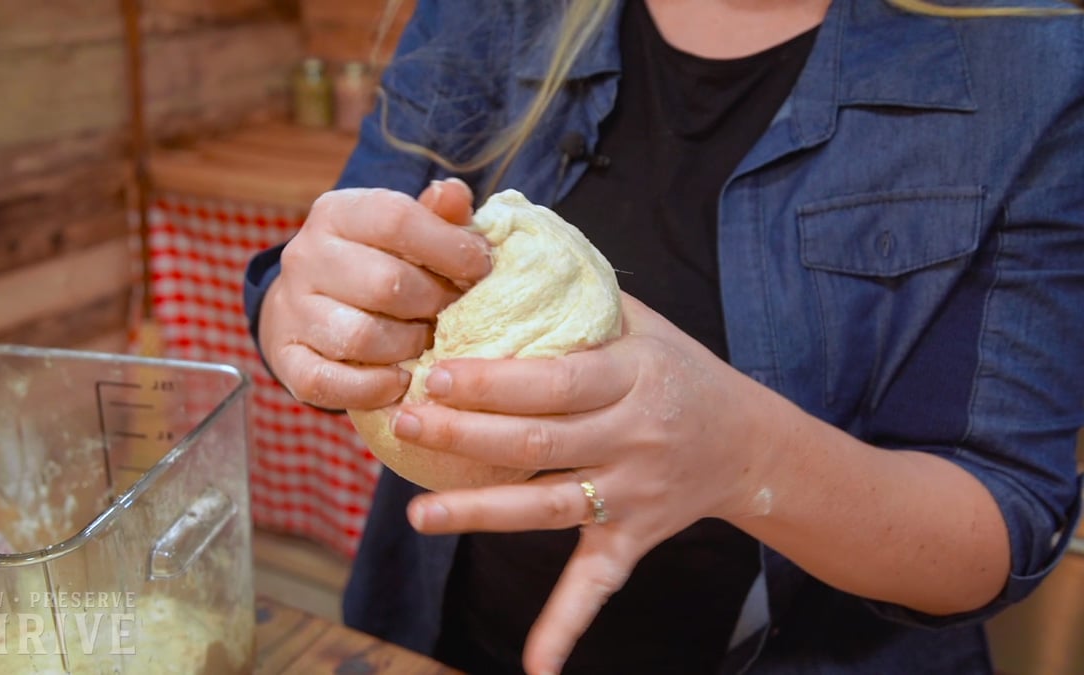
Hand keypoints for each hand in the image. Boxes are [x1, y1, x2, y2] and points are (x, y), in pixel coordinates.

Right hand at [259, 179, 490, 409]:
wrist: (306, 303)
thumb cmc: (373, 262)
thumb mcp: (403, 230)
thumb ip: (435, 215)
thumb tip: (455, 195)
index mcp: (337, 213)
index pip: (395, 219)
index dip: (449, 246)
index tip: (482, 268)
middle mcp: (305, 256)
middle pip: (385, 284)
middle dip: (434, 303)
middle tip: (456, 314)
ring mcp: (291, 309)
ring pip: (360, 337)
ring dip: (408, 346)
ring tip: (427, 343)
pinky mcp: (287, 359)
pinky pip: (330, 383)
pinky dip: (373, 388)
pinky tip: (400, 379)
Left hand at [390, 294, 779, 674]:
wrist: (751, 442)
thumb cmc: (681, 370)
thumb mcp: (643, 322)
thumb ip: (577, 292)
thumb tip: (495, 239)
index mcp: (635, 375)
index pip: (555, 380)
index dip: (493, 381)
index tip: (435, 373)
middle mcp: (636, 437)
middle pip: (541, 440)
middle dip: (468, 435)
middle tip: (408, 421)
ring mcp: (634, 494)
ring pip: (549, 507)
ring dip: (482, 513)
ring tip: (420, 513)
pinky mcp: (634, 538)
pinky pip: (598, 584)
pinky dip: (565, 626)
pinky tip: (534, 666)